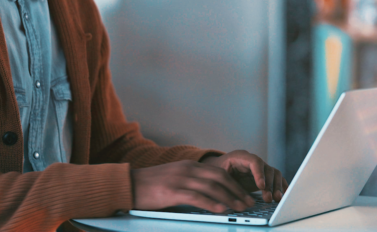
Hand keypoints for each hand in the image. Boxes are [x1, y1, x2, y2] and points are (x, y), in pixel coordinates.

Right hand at [131, 160, 254, 212]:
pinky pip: (196, 197)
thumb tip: (210, 196)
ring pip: (211, 187)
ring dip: (229, 198)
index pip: (218, 173)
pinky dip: (211, 203)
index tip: (244, 195)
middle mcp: (187, 169)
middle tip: (248, 203)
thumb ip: (190, 183)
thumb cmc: (150, 185)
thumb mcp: (174, 178)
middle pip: (219, 178)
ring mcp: (180, 179)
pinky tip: (220, 210)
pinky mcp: (171, 191)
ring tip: (240, 208)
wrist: (128, 184)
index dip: (234, 184)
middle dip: (236, 191)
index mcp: (189, 166)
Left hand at [200, 150, 287, 202]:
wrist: (219, 168)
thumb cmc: (217, 170)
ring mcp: (260, 168)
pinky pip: (277, 178)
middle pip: (267, 168)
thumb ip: (225, 182)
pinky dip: (281, 186)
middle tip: (268, 197)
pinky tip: (283, 195)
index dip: (259, 173)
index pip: (254, 161)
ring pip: (274, 173)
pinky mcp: (265, 176)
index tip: (261, 186)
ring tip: (275, 199)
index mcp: (240, 156)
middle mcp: (253, 160)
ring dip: (276, 186)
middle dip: (269, 184)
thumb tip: (232, 196)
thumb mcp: (217, 174)